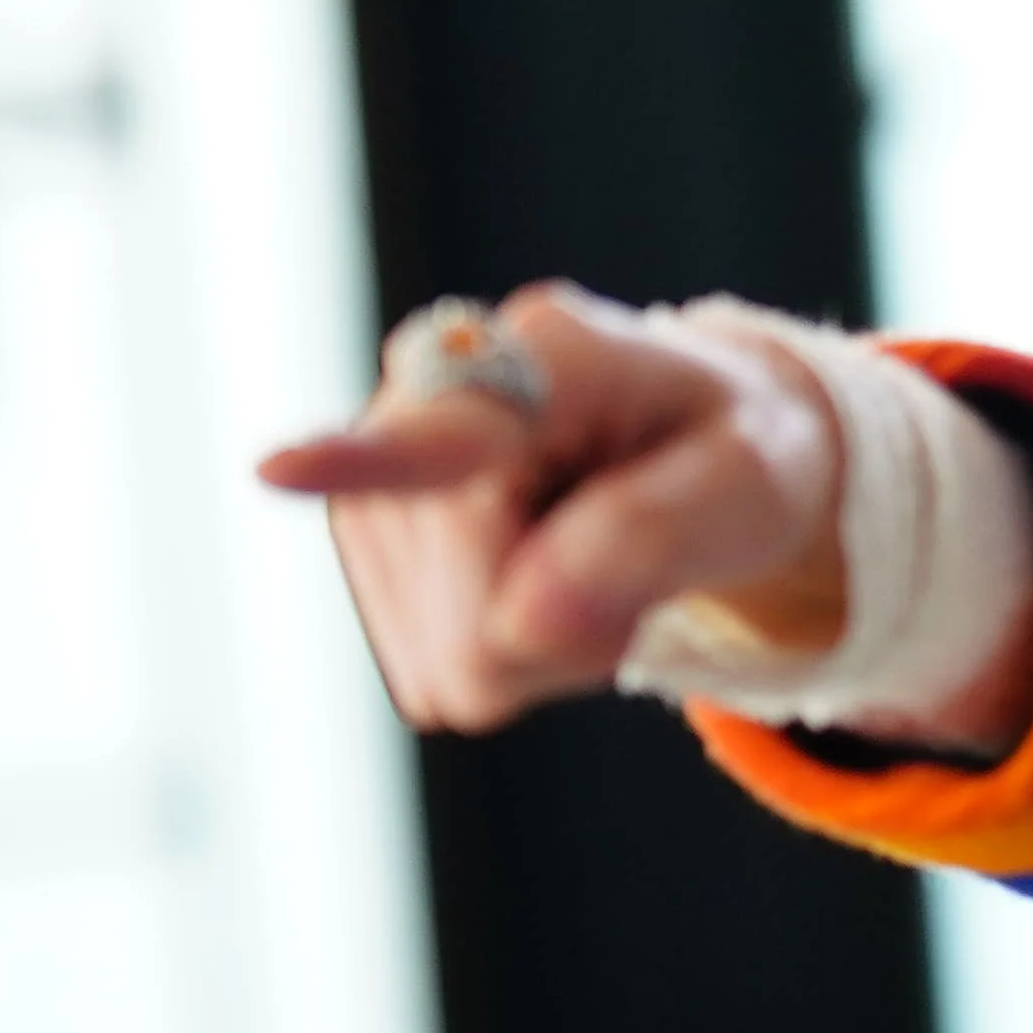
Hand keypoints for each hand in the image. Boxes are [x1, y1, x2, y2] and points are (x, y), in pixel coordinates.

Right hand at [258, 284, 847, 733]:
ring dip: (549, 640)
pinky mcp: (367, 551)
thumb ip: (656, 536)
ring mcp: (382, 478)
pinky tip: (547, 581)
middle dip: (573, 618)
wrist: (701, 444)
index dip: (364, 459)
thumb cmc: (734, 450)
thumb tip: (522, 623)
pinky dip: (518, 655)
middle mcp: (432, 399)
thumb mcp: (754, 479)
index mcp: (549, 354)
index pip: (448, 430)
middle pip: (475, 605)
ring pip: (453, 658)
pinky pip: (444, 678)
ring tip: (595, 555)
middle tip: (638, 552)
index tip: (278, 470)